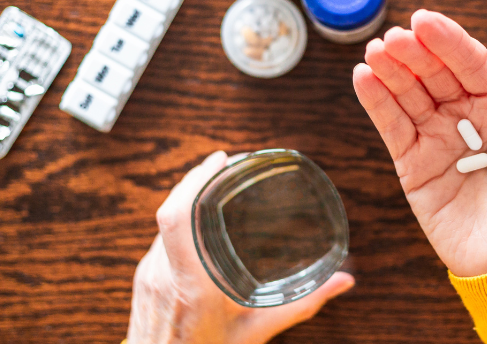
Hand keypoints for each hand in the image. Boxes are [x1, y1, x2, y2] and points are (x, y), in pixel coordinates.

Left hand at [127, 151, 354, 343]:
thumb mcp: (257, 332)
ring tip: (215, 182)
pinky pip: (160, 236)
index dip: (195, 181)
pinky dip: (180, 218)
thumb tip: (342, 283)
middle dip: (197, 179)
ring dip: (188, 197)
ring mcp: (148, 274)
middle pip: (171, 209)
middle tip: (225, 163)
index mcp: (190, 285)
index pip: (177, 217)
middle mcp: (163, 273)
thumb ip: (300, 306)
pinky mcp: (143, 277)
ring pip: (164, 221)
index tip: (219, 160)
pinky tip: (199, 217)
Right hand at [353, 10, 486, 276]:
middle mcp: (468, 118)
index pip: (472, 64)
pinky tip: (364, 77)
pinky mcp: (413, 165)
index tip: (425, 20)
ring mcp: (438, 140)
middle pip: (436, 75)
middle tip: (395, 38)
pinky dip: (376, 103)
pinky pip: (392, 128)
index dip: (449, 41)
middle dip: (415, 53)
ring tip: (376, 52)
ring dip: (391, 71)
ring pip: (409, 95)